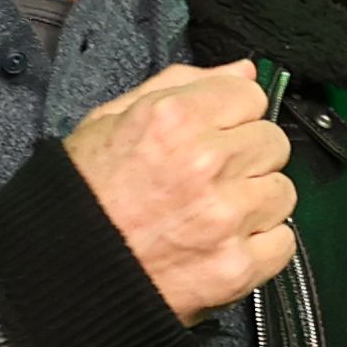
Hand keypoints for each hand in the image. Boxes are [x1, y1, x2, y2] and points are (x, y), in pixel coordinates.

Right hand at [60, 62, 296, 324]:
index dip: (232, 114)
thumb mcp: (111, 119)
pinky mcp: (236, 266)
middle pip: (273, 142)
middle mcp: (206, 163)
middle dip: (247, 157)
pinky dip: (260, 245)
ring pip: (283, 192)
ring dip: (256, 201)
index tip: (215, 133)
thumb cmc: (82, 196)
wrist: (63, 275)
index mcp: (174, 119)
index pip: (251, 95)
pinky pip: (283, 243)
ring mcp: (225, 218)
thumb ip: (182, 84)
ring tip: (214, 213)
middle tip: (211, 177)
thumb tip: (242, 71)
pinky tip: (224, 243)